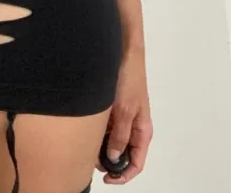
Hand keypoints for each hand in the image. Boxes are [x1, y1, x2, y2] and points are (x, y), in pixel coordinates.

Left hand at [97, 47, 152, 183]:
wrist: (122, 52)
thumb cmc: (129, 78)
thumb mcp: (124, 110)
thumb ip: (120, 135)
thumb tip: (113, 158)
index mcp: (143, 130)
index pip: (137, 163)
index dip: (124, 175)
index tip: (107, 178)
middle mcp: (134, 126)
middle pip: (124, 153)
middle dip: (109, 161)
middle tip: (92, 161)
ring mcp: (124, 117)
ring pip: (113, 140)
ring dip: (102, 146)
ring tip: (88, 145)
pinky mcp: (114, 108)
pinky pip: (107, 127)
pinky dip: (99, 132)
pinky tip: (88, 129)